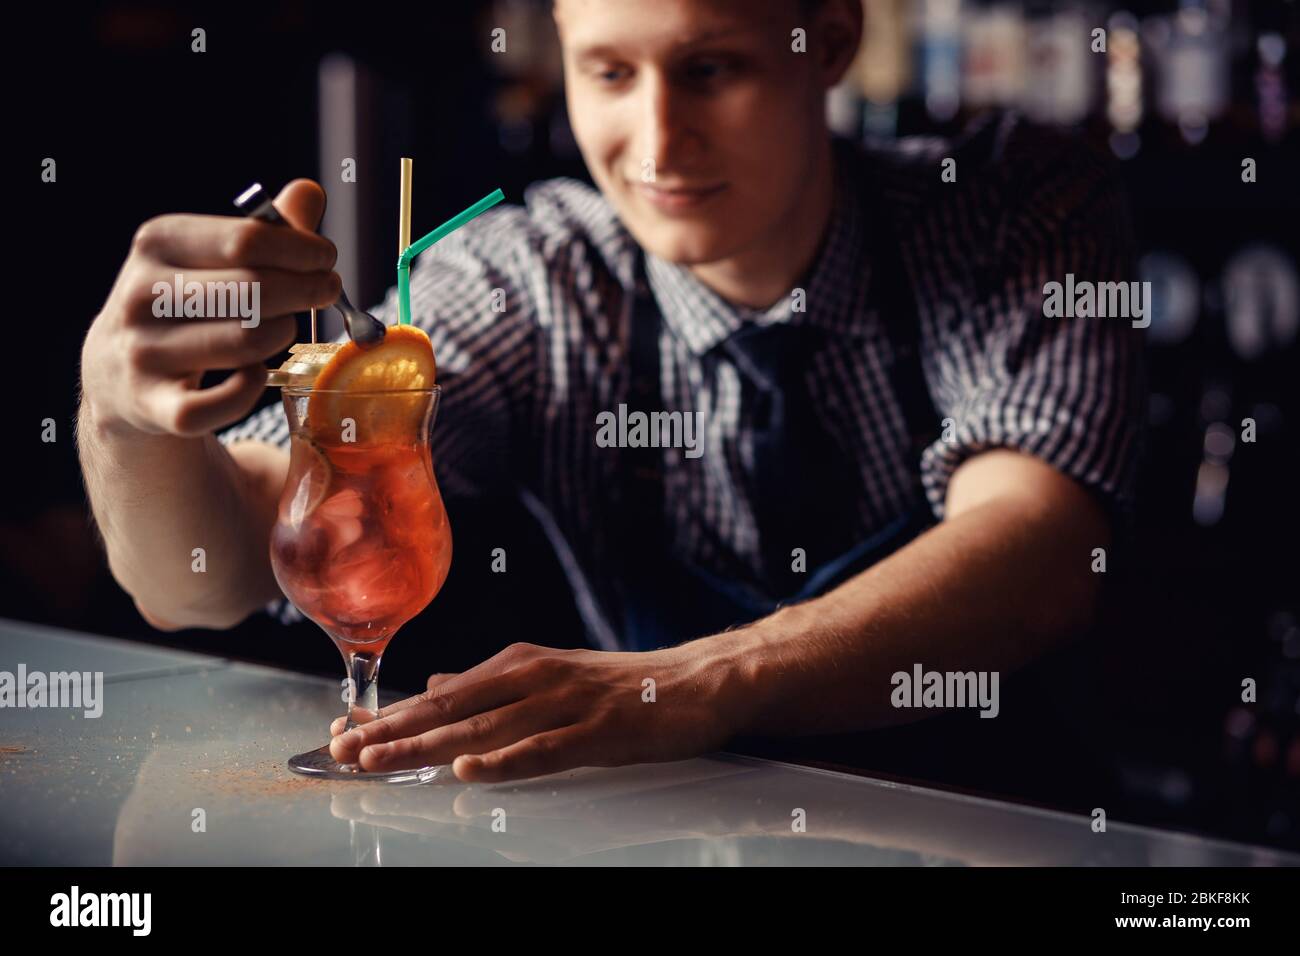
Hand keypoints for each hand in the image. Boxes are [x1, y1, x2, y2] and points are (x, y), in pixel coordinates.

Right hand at [80, 179, 339, 437]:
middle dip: (305, 291)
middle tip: (326, 291)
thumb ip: (261, 229)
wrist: (119, 374)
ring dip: (284, 334)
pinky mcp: (157, 406)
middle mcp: (142, 295)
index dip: (302, 250)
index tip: (327, 258)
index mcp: (157, 244)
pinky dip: (254, 387)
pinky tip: (254, 373)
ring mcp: (145, 353)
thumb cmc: (185, 303)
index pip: (247, 240)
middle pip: (255, 290)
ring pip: (249, 343)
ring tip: (286, 328)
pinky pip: (229, 400)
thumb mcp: (208, 256)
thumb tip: (310, 192)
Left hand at [327, 640, 755, 782]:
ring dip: (430, 746)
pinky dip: (506, 761)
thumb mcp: (549, 676)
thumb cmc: (622, 686)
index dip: (391, 714)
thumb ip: (491, 686)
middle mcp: (535, 677)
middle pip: (452, 708)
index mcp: (519, 665)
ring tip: (382, 760)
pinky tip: (472, 772)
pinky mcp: (599, 729)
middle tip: (343, 750)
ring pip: (486, 728)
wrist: (697, 680)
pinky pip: (546, 749)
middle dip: (393, 730)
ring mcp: (566, 702)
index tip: (344, 732)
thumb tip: (436, 687)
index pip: (442, 694)